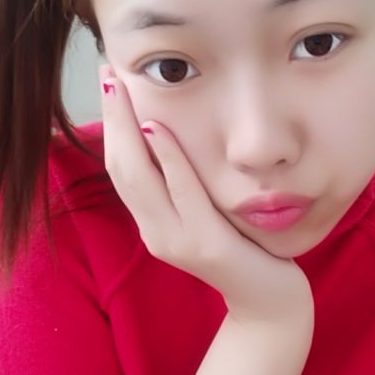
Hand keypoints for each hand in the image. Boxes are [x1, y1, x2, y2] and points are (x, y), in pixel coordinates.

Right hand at [99, 64, 312, 323]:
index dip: (110, 126)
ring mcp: (176, 240)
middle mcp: (155, 231)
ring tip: (121, 90)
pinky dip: (167, 159)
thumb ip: (182, 183)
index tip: (109, 84)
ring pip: (140, 178)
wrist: (267, 299)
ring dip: (128, 130)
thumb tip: (169, 135)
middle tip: (107, 74)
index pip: (120, 167)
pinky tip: (157, 129)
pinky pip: (183, 193)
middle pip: (121, 167)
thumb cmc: (240, 245)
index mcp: (153, 221)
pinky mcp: (205, 244)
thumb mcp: (203, 212)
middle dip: (112, 119)